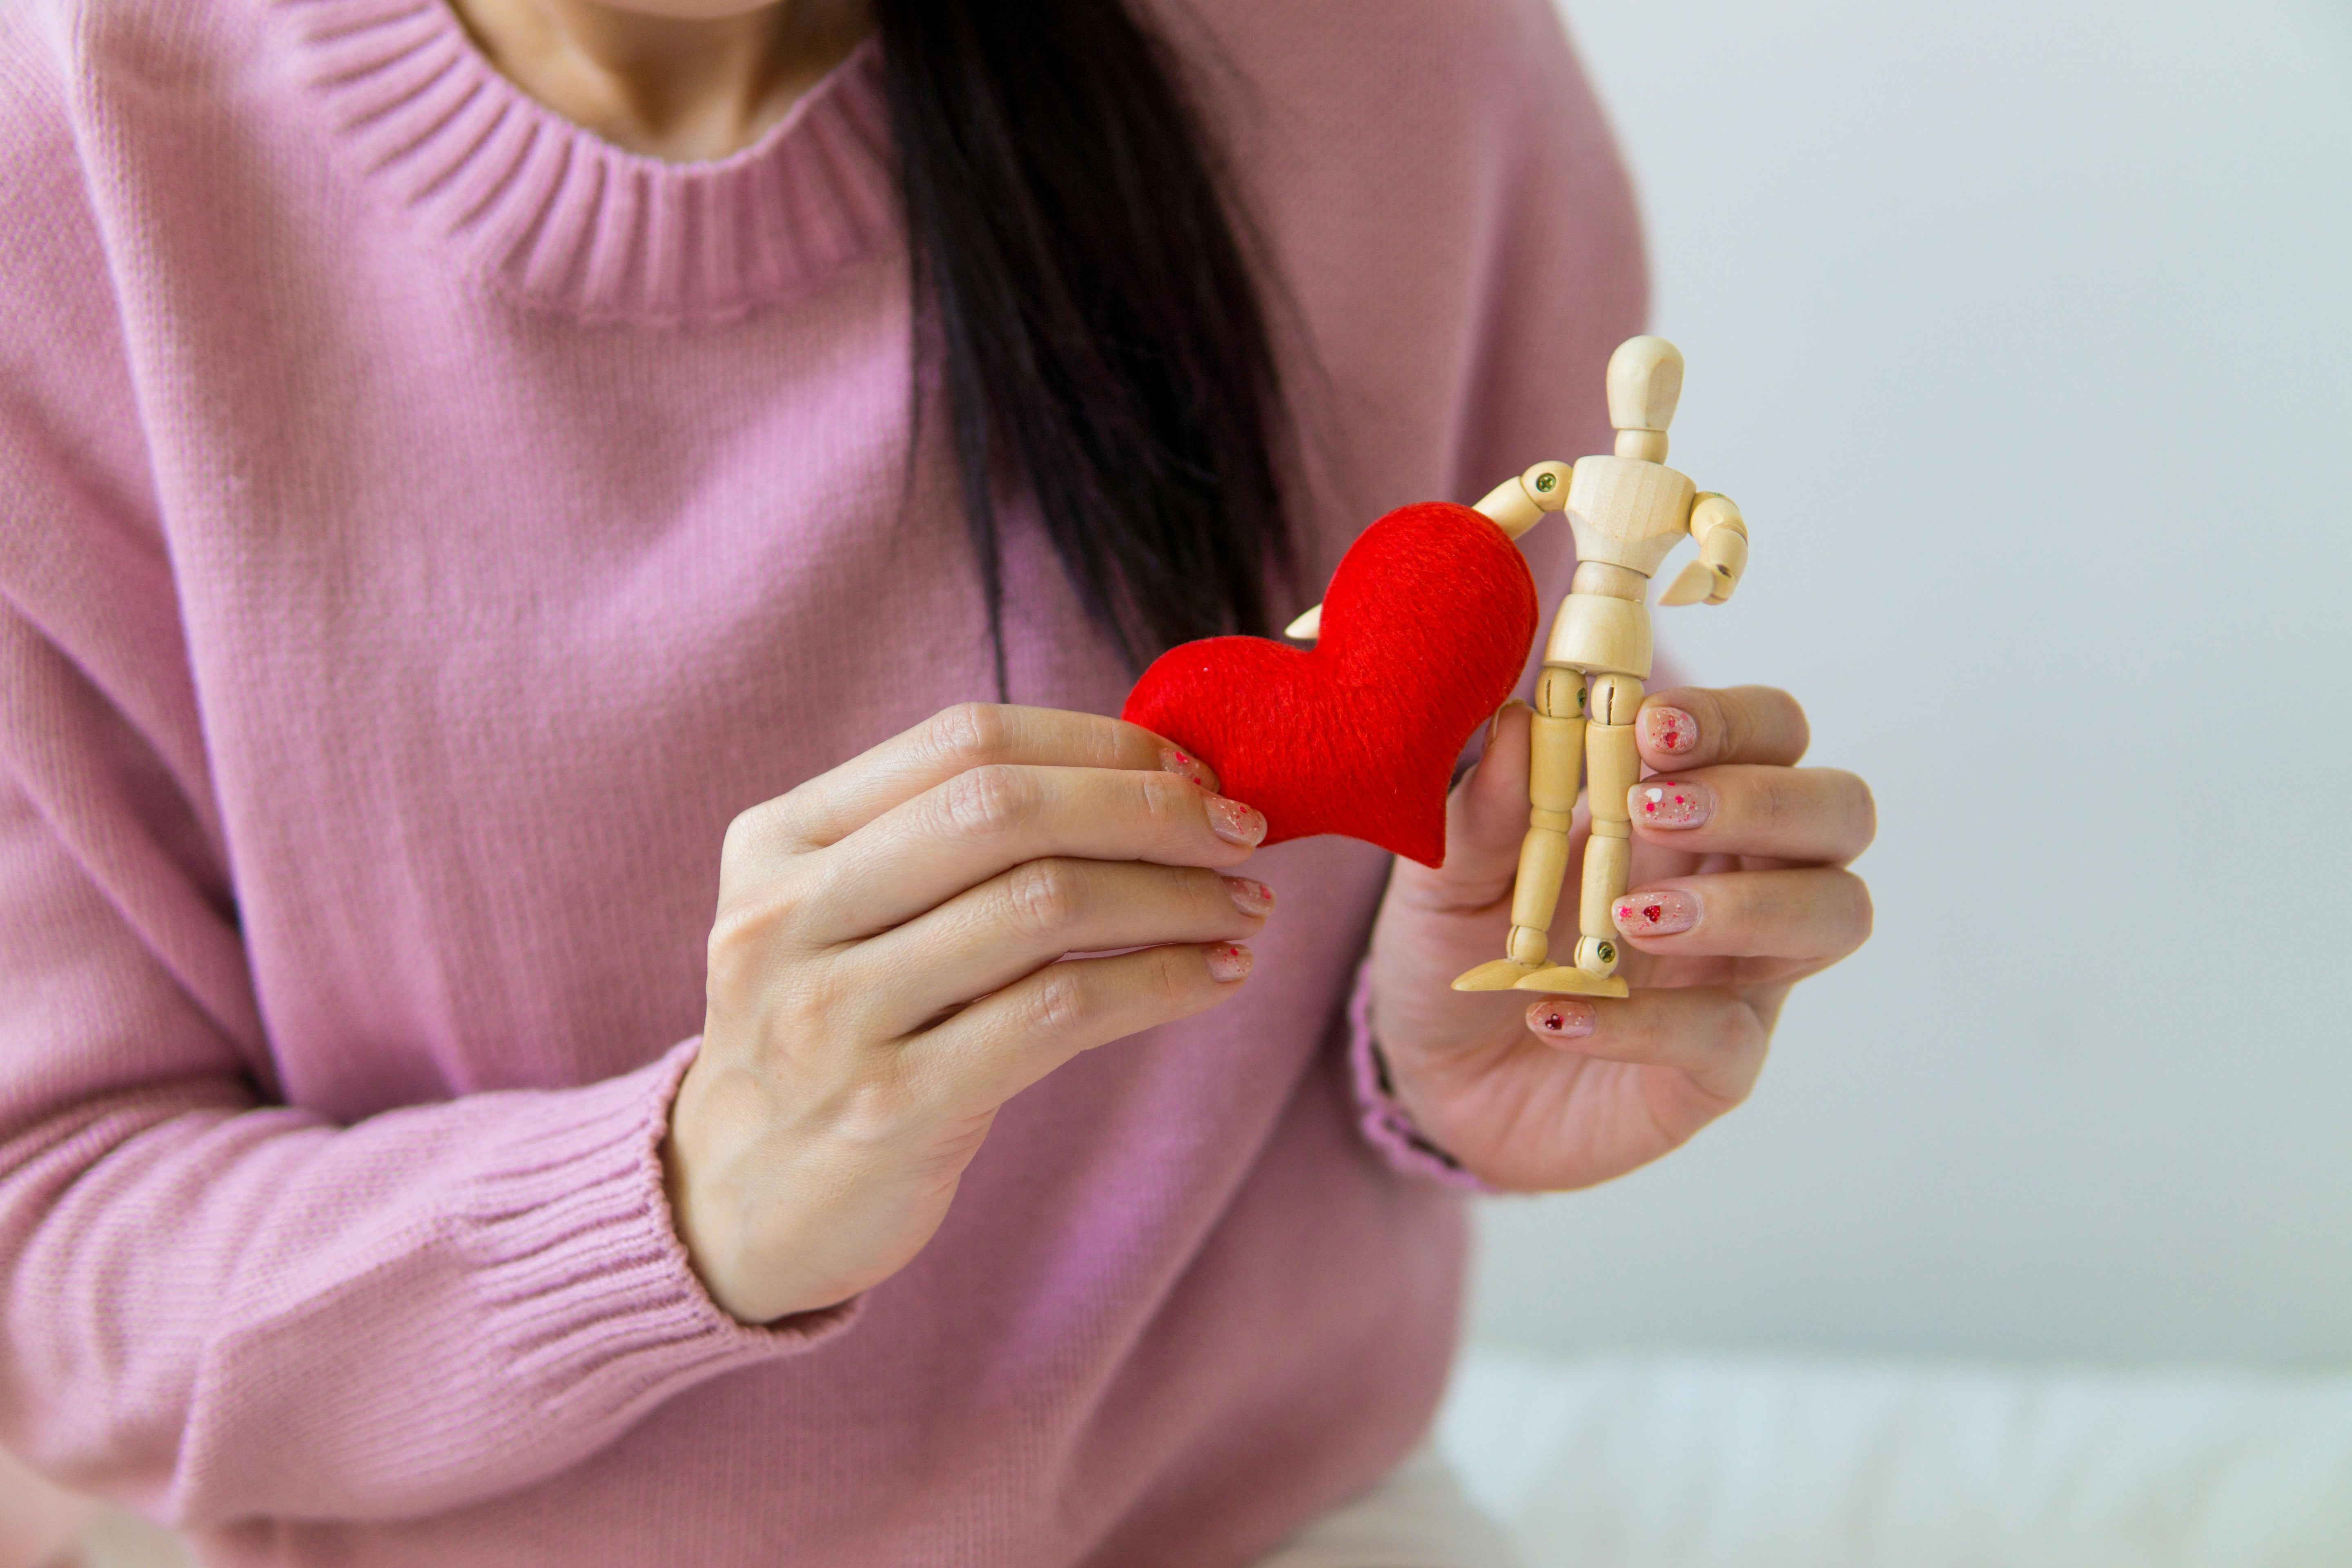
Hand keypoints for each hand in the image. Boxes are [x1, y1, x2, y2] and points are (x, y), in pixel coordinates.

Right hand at [666, 705, 1271, 1322]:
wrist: (730, 1208)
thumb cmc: (831, 1036)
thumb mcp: (844, 915)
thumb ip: (949, 841)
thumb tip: (1147, 775)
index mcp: (779, 839)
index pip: (963, 741)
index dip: (1098, 742)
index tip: (1193, 768)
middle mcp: (791, 915)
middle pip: (1005, 810)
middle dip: (1150, 808)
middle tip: (1245, 832)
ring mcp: (833, 1014)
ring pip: (1043, 905)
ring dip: (1175, 897)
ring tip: (1245, 909)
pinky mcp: (890, 1109)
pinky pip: (1058, 1014)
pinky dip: (1159, 983)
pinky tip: (1215, 979)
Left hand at [1366, 687, 1873, 1191]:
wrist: (1429, 1075)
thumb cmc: (1459, 951)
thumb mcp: (1448, 874)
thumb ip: (1484, 809)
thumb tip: (1518, 724)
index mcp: (1685, 807)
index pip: (1770, 732)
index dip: (1733, 718)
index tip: (1651, 725)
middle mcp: (1740, 879)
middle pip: (1839, 811)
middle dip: (1764, 799)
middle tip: (1657, 811)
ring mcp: (1742, 975)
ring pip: (1835, 914)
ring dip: (1746, 903)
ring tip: (1630, 918)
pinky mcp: (1718, 1068)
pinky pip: (1727, 1037)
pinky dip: (1645, 1022)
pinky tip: (1557, 1012)